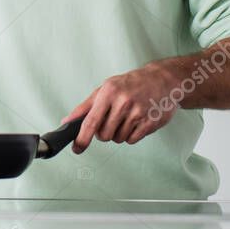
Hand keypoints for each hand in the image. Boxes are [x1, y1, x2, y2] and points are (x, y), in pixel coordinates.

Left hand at [63, 64, 179, 152]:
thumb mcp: (106, 88)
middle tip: (111, 120)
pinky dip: (131, 135)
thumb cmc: (131, 84)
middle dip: (104, 133)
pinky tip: (136, 121)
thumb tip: (68, 121)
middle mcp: (123, 102)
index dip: (82, 138)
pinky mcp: (150, 122)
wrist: (162, 80)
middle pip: (104, 135)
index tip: (77, 148)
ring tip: (126, 117)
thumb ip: (85, 106)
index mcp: (109, 92)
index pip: (91, 121)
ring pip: (118, 139)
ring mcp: (138, 113)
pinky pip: (132, 140)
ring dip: (118, 133)